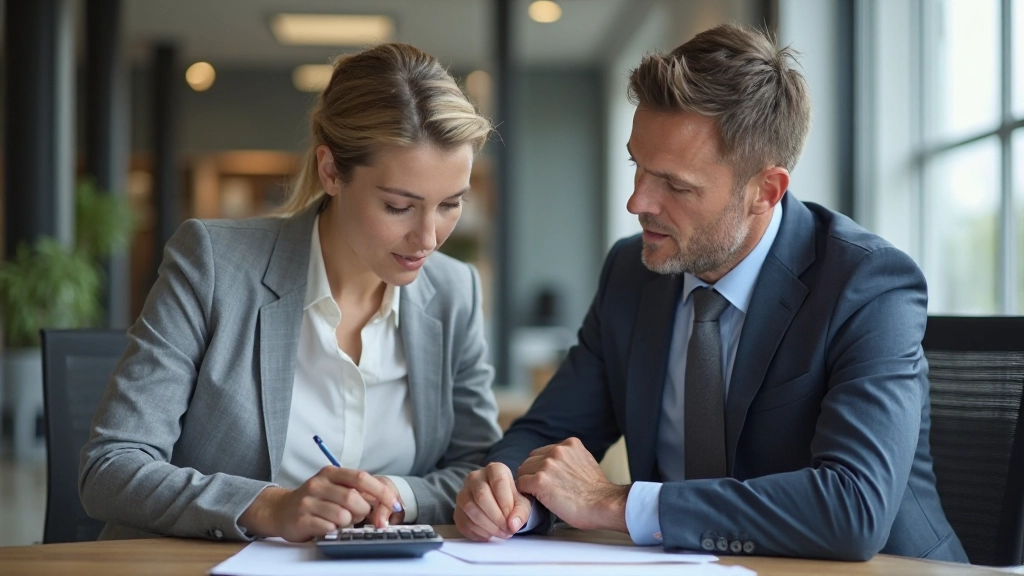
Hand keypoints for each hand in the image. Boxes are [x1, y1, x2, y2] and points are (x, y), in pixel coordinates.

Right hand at [239, 466, 401, 541]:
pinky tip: (328, 527)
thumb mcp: (335, 488)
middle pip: (353, 498)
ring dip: (348, 523)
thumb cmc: (316, 500)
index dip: (381, 492)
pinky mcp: (301, 519)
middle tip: (358, 516)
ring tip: (341, 522)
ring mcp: (308, 501)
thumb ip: (358, 491)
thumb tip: (386, 502)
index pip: (361, 478)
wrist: (281, 510)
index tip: (395, 504)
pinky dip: (334, 531)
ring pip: (342, 516)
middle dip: (363, 511)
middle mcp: (318, 484)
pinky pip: (329, 528)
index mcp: (330, 472)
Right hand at [455, 462, 532, 540]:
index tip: (512, 518)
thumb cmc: (510, 500)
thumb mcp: (522, 503)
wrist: (498, 506)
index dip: (506, 504)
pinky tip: (489, 535)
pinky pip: (463, 521)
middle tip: (507, 529)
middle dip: (496, 517)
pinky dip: (477, 532)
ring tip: (500, 533)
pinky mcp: (457, 509)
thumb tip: (513, 524)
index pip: (498, 482)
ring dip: (487, 526)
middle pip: (481, 496)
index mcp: (494, 470)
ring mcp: (463, 492)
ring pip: (470, 508)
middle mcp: (475, 477)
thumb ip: (521, 512)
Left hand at [516, 437, 628, 531]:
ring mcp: (548, 464)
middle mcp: (557, 450)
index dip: (542, 468)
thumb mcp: (585, 463)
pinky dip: (526, 493)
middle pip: (530, 460)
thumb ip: (569, 460)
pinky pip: (521, 484)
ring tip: (541, 496)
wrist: (604, 505)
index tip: (547, 479)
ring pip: (523, 472)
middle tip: (542, 489)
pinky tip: (537, 500)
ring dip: (529, 484)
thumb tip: (557, 467)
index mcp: (570, 444)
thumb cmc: (597, 493)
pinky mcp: (540, 481)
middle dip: (533, 474)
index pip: (543, 452)